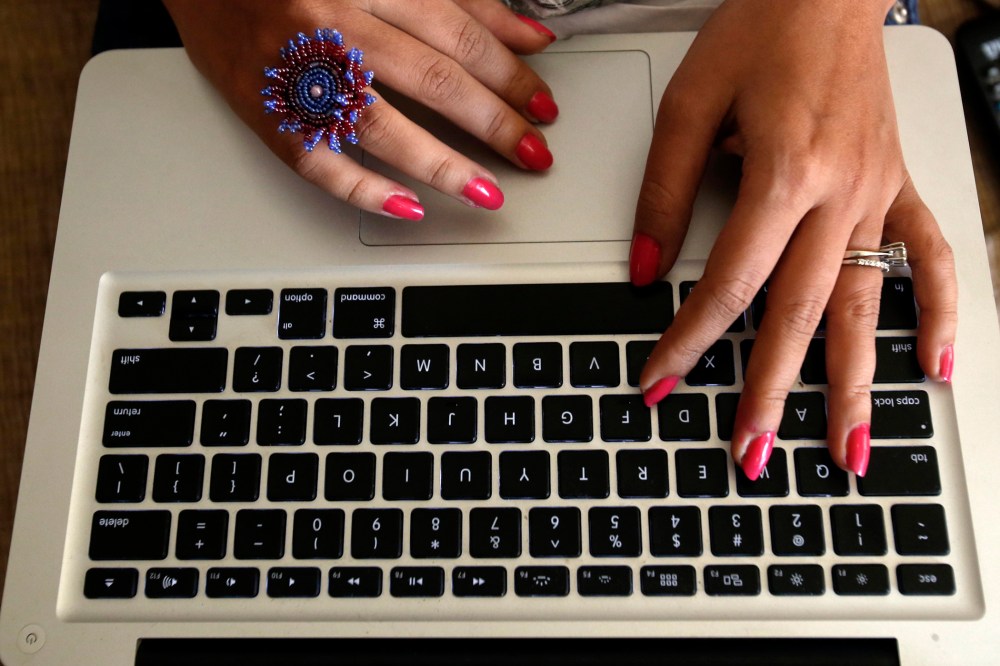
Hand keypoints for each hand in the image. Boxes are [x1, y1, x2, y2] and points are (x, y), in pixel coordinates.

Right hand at [163, 0, 558, 218]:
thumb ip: (460, 0)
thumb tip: (529, 34)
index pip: (458, 33)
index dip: (510, 75)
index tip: (543, 107)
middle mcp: (334, 21)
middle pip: (430, 78)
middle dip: (494, 122)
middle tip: (533, 153)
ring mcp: (298, 72)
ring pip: (380, 123)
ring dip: (443, 164)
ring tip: (487, 191)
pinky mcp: (267, 113)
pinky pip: (318, 161)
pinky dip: (364, 189)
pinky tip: (408, 207)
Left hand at [631, 0, 957, 478]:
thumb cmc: (762, 29)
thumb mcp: (689, 102)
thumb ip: (663, 193)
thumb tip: (642, 272)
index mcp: (782, 171)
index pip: (727, 283)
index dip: (688, 341)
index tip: (658, 381)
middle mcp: (839, 192)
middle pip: (798, 313)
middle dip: (770, 392)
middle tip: (749, 455)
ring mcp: (878, 193)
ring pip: (866, 304)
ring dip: (855, 383)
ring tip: (846, 450)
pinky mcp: (899, 185)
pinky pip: (931, 256)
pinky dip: (938, 313)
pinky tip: (935, 367)